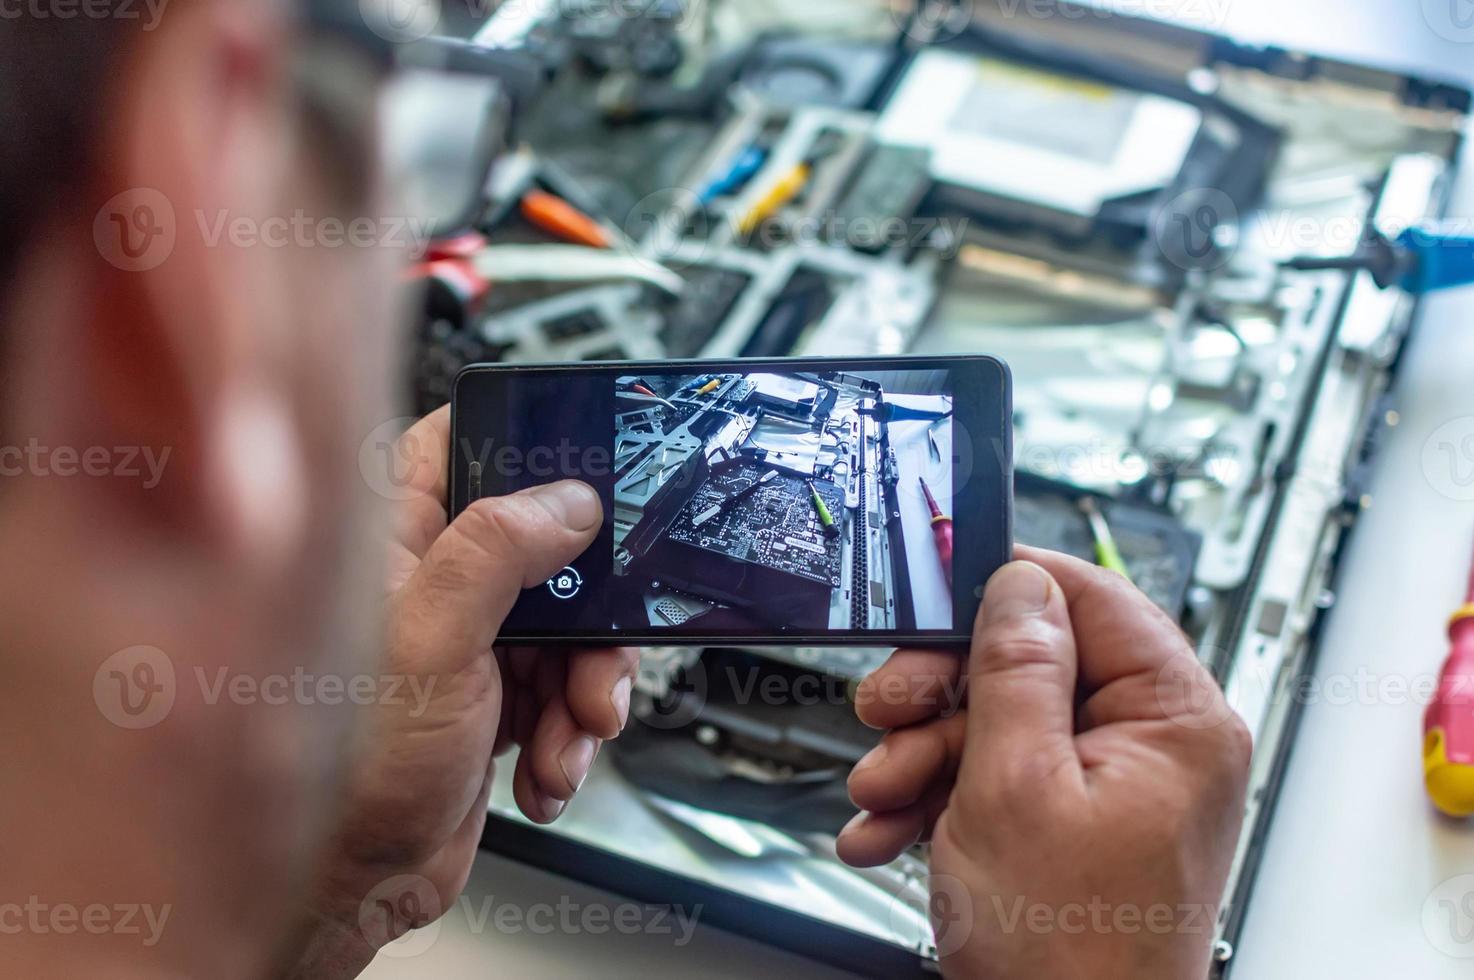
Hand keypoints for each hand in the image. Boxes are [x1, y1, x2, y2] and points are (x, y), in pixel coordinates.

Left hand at [288, 407, 637, 977]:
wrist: (350, 889)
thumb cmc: (347, 770)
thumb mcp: (429, 644)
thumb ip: (496, 554)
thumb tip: (567, 499)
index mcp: (393, 537)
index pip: (465, 446)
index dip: (532, 455)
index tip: (587, 489)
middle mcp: (430, 580)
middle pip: (547, 548)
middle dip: (589, 614)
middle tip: (596, 656)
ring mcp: (465, 640)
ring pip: (568, 627)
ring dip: (587, 688)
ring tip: (570, 735)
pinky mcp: (492, 697)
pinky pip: (563, 689)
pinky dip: (570, 732)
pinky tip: (546, 767)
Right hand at [838, 547, 1250, 978]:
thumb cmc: (1068, 956)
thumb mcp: (1015, 786)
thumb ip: (1014, 669)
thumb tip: (1018, 583)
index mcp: (1172, 721)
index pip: (1094, 598)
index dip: (1007, 590)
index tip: (936, 593)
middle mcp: (1153, 748)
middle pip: (1031, 663)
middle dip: (940, 693)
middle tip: (885, 709)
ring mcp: (1111, 790)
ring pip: (999, 723)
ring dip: (921, 755)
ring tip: (880, 796)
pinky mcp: (1073, 827)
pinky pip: (998, 779)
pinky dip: (936, 799)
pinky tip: (890, 831)